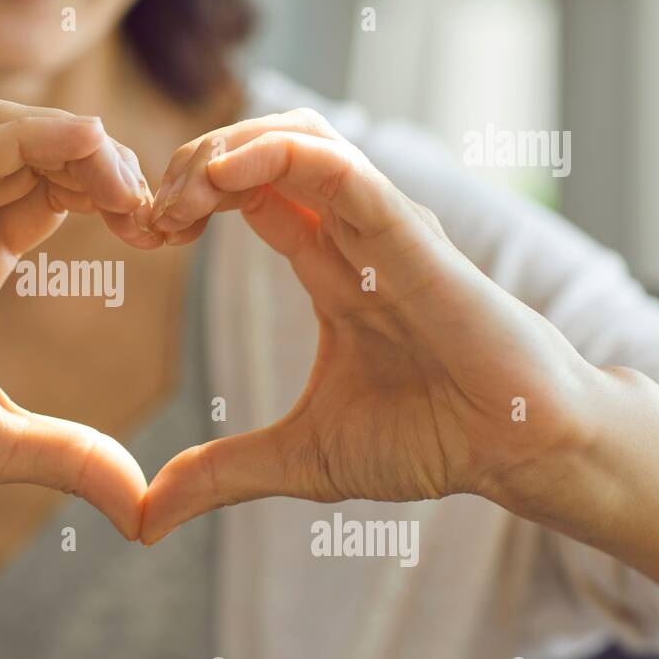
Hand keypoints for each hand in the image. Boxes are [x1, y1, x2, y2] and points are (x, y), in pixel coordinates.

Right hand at [0, 100, 156, 537]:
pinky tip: (90, 146)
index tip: (161, 234)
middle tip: (158, 214)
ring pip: (9, 130)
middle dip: (109, 163)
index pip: (52, 191)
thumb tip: (140, 507)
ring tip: (129, 189)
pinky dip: (37, 136)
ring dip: (80, 141)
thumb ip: (69, 458)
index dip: (110, 194)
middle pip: (41, 149)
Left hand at [139, 109, 602, 542]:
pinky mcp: (410, 236)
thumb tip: (144, 520)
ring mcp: (381, 226)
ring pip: (298, 138)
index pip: (246, 192)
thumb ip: (220, 474)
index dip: (185, 199)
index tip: (141, 236)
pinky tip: (220, 177)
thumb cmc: (431, 439)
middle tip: (146, 216)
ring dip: (223, 150)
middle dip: (190, 164)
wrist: (517, 452)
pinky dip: (276, 156)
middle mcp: (351, 233)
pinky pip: (341, 170)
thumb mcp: (300, 458)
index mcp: (326, 266)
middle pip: (261, 149)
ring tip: (177, 197)